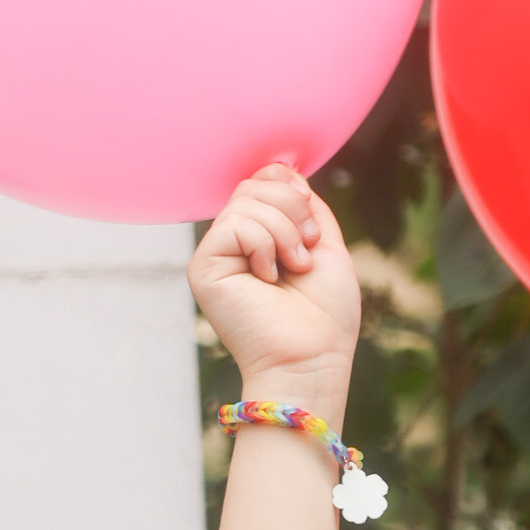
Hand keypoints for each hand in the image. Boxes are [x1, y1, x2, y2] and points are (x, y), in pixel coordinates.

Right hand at [190, 162, 360, 399]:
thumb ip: (307, 207)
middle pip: (253, 184)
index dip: (289, 184)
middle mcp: (234, 244)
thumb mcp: (327, 246)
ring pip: (246, 200)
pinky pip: (235, 223)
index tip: (312, 221)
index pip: (262, 179)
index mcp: (261, 238)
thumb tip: (286, 171)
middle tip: (308, 250)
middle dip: (293, 208)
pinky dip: (264, 244)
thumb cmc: (326, 316)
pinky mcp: (203, 268)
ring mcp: (216, 255)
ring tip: (294, 268)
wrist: (313, 358)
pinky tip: (269, 277)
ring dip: (285, 230)